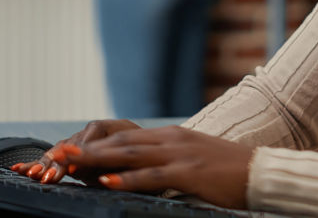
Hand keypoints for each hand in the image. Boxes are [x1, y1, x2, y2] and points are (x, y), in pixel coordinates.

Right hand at [10, 119, 140, 185]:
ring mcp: (79, 142)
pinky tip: (18, 168)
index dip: (82, 152)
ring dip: (45, 164)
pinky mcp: (71, 155)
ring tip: (32, 175)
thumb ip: (123, 169)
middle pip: (72, 144)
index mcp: (112, 128)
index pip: (93, 135)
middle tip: (49, 175)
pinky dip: (36, 164)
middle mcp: (92, 132)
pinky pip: (52, 158)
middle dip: (58, 161)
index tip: (74, 167)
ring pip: (59, 151)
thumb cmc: (144, 159)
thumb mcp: (140, 163)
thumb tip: (107, 178)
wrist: (145, 155)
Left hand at [61, 126, 253, 208]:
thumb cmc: (227, 172)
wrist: (259, 171)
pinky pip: (151, 176)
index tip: (69, 150)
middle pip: (119, 143)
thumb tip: (138, 173)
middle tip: (57, 153)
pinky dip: (127, 178)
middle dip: (86, 149)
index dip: (95, 145)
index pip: (123, 138)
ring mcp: (179, 154)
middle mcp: (170, 140)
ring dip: (97, 160)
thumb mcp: (191, 161)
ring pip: (129, 155)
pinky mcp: (189, 172)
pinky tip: (108, 181)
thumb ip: (165, 163)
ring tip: (70, 163)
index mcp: (169, 136)